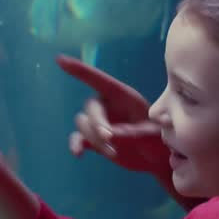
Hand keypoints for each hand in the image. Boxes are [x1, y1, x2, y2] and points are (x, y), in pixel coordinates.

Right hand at [55, 54, 169, 177]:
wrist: (156, 159)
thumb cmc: (159, 139)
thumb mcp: (152, 134)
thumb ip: (134, 133)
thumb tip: (110, 136)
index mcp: (123, 96)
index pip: (98, 79)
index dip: (79, 70)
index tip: (60, 60)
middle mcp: (108, 106)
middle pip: (91, 107)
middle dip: (96, 122)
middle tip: (109, 138)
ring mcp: (99, 123)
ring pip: (83, 124)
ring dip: (93, 138)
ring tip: (114, 152)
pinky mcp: (94, 140)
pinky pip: (78, 139)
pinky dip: (76, 144)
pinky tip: (78, 153)